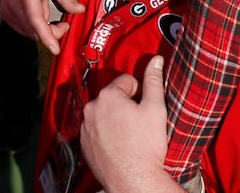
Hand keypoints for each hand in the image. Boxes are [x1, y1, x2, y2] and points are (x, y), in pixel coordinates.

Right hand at [0, 0, 85, 53]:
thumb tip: (80, 10)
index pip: (35, 20)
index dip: (46, 36)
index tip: (55, 49)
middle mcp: (12, 1)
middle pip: (33, 29)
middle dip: (51, 31)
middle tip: (64, 23)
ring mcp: (6, 7)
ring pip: (27, 31)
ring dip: (41, 29)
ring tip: (48, 10)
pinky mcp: (4, 12)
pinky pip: (20, 28)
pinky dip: (32, 26)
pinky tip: (38, 12)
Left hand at [80, 56, 169, 191]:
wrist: (133, 179)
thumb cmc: (146, 145)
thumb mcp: (155, 108)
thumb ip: (153, 80)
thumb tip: (156, 60)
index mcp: (107, 96)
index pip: (126, 82)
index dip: (139, 94)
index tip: (144, 110)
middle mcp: (91, 108)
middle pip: (112, 97)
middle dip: (125, 106)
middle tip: (139, 123)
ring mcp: (85, 127)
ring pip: (103, 114)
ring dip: (114, 119)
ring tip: (129, 136)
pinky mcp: (83, 144)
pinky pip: (95, 131)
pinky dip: (105, 134)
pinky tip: (119, 144)